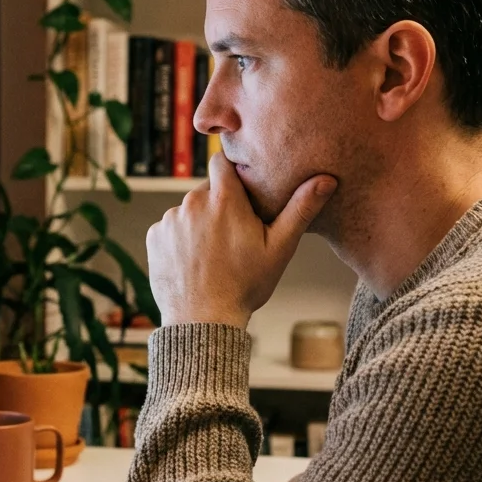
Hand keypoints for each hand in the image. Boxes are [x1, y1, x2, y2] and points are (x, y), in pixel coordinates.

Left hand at [145, 153, 336, 328]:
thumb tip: (327, 180)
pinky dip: (180, 239)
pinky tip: (194, 261)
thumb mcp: (279, 248)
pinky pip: (170, 228)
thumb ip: (300, 209)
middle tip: (234, 234)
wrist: (202, 321)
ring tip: (214, 252)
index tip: (241, 188)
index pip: (222, 161)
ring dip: (199, 222)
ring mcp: (170, 219)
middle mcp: (192, 202)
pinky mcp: (154, 236)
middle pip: (207, 189)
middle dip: (219, 204)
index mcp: (223, 199)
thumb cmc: (245, 286)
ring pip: (189, 210)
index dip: (231, 171)